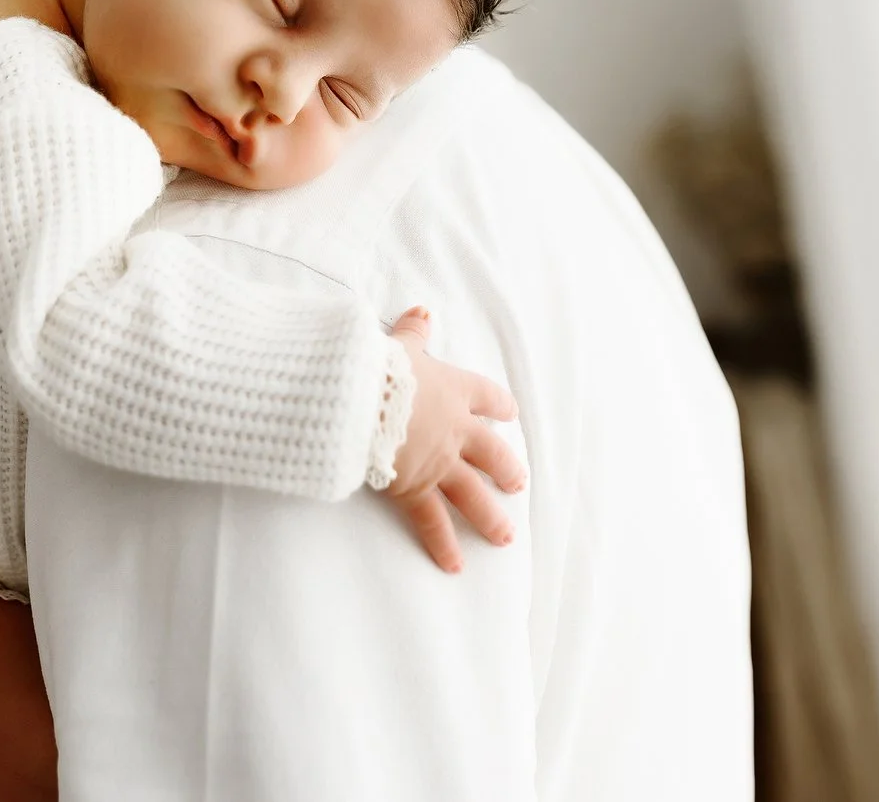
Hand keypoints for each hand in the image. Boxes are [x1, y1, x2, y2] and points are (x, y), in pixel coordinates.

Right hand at [384, 308, 527, 571]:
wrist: (361, 401)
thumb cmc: (379, 369)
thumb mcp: (399, 345)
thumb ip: (414, 332)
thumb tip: (422, 311)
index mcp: (453, 391)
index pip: (487, 397)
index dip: (499, 405)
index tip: (509, 412)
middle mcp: (455, 430)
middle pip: (491, 452)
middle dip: (506, 468)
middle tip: (517, 483)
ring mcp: (438, 464)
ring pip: (473, 494)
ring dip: (489, 517)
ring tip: (504, 537)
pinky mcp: (415, 489)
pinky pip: (433, 523)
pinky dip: (443, 545)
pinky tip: (455, 566)